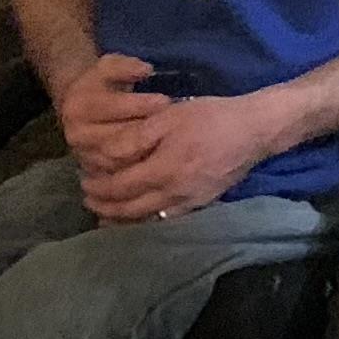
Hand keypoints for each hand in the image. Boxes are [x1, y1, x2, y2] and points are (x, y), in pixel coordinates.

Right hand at [51, 52, 173, 173]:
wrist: (79, 109)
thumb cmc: (101, 85)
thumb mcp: (109, 66)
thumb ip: (125, 66)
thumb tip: (145, 70)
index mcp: (79, 106)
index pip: (112, 107)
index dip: (139, 104)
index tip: (164, 100)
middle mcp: (78, 135)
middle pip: (116, 139)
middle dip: (146, 134)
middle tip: (172, 127)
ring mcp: (85, 156)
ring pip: (119, 162)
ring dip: (146, 154)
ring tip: (169, 143)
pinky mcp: (95, 173)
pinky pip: (119, 177)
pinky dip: (140, 170)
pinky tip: (161, 160)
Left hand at [80, 92, 280, 222]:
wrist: (255, 130)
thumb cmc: (211, 117)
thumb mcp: (170, 116)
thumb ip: (136, 137)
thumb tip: (107, 154)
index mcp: (164, 170)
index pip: (120, 187)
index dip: (99, 187)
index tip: (84, 180)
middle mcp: (174, 194)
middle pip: (130, 210)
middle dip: (104, 207)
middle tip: (88, 199)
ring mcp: (189, 203)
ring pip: (147, 219)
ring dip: (122, 219)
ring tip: (105, 214)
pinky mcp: (201, 204)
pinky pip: (166, 220)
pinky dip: (146, 221)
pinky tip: (139, 217)